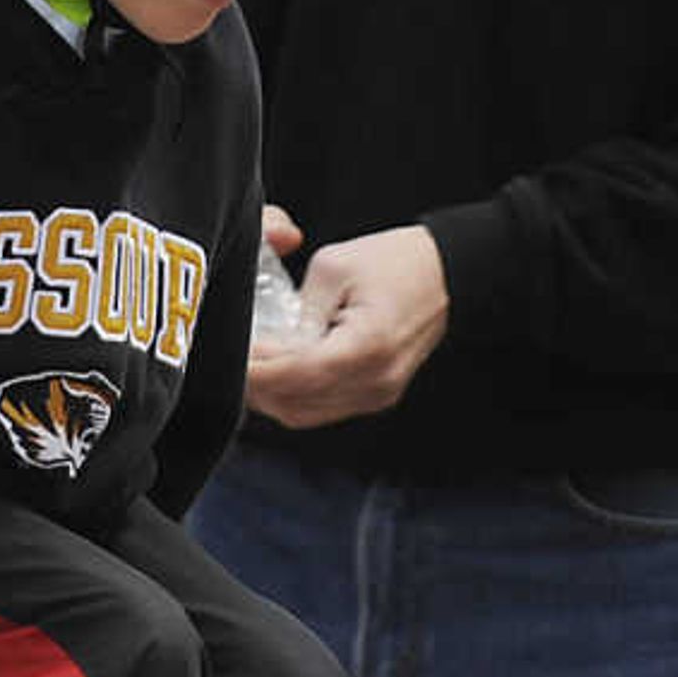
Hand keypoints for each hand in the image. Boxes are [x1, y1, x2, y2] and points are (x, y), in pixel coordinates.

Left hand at [243, 223, 448, 425]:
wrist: (446, 273)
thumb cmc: (396, 263)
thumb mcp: (333, 268)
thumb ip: (297, 312)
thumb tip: (264, 345)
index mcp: (367, 346)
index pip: (295, 374)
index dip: (255, 370)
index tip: (230, 355)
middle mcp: (375, 380)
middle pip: (295, 403)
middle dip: (256, 385)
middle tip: (231, 359)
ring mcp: (378, 394)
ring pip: (304, 413)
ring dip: (272, 395)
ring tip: (250, 366)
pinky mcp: (375, 396)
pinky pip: (322, 408)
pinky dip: (294, 396)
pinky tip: (278, 372)